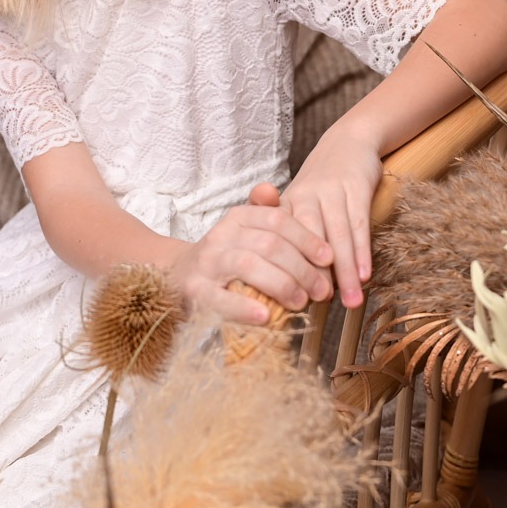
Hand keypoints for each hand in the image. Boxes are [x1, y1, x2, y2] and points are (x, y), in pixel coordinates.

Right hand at [171, 182, 333, 323]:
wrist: (178, 278)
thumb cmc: (225, 257)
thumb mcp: (245, 231)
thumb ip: (264, 214)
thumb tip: (271, 190)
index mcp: (238, 218)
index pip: (278, 221)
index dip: (307, 239)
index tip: (328, 258)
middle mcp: (221, 235)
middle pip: (269, 244)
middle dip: (302, 268)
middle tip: (322, 290)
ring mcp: (206, 263)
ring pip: (249, 265)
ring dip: (281, 285)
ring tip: (301, 302)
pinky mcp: (194, 291)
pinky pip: (220, 298)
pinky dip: (244, 308)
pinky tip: (265, 317)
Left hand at [281, 125, 382, 308]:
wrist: (349, 141)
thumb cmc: (321, 185)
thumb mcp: (299, 205)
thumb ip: (293, 240)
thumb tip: (291, 287)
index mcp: (286, 204)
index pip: (281, 240)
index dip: (285, 269)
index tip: (288, 300)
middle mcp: (305, 196)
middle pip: (307, 241)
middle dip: (313, 274)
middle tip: (318, 304)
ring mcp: (331, 190)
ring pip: (336, 236)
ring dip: (344, 271)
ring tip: (351, 301)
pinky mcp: (356, 186)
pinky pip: (359, 223)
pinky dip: (362, 251)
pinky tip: (364, 275)